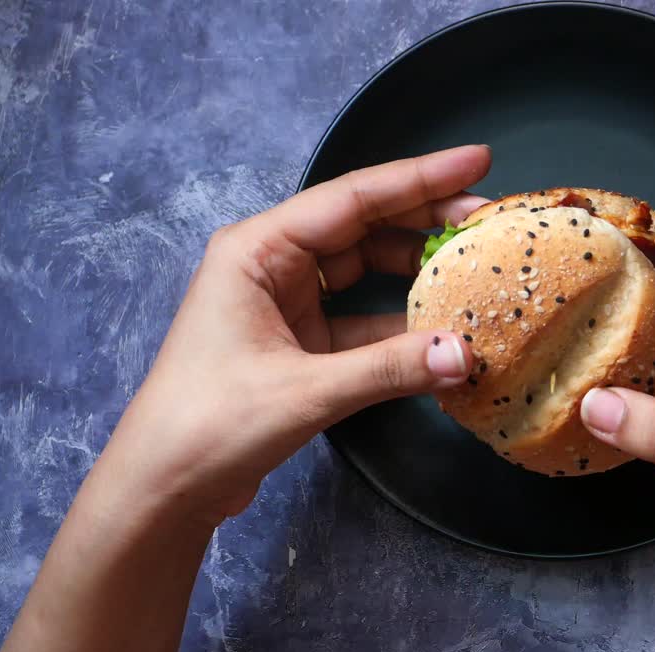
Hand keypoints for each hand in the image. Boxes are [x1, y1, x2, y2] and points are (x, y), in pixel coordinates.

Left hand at [106, 146, 489, 522]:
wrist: (164, 486)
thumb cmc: (212, 424)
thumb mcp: (306, 391)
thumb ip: (389, 368)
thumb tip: (464, 352)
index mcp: (258, 249)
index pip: (352, 199)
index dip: (420, 179)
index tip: (477, 162)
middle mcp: (272, 264)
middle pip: (362, 227)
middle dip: (425, 219)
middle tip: (490, 217)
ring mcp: (285, 303)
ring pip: (364, 270)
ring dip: (416, 270)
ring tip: (474, 264)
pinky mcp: (298, 343)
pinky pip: (361, 319)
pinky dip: (400, 324)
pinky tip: (441, 329)